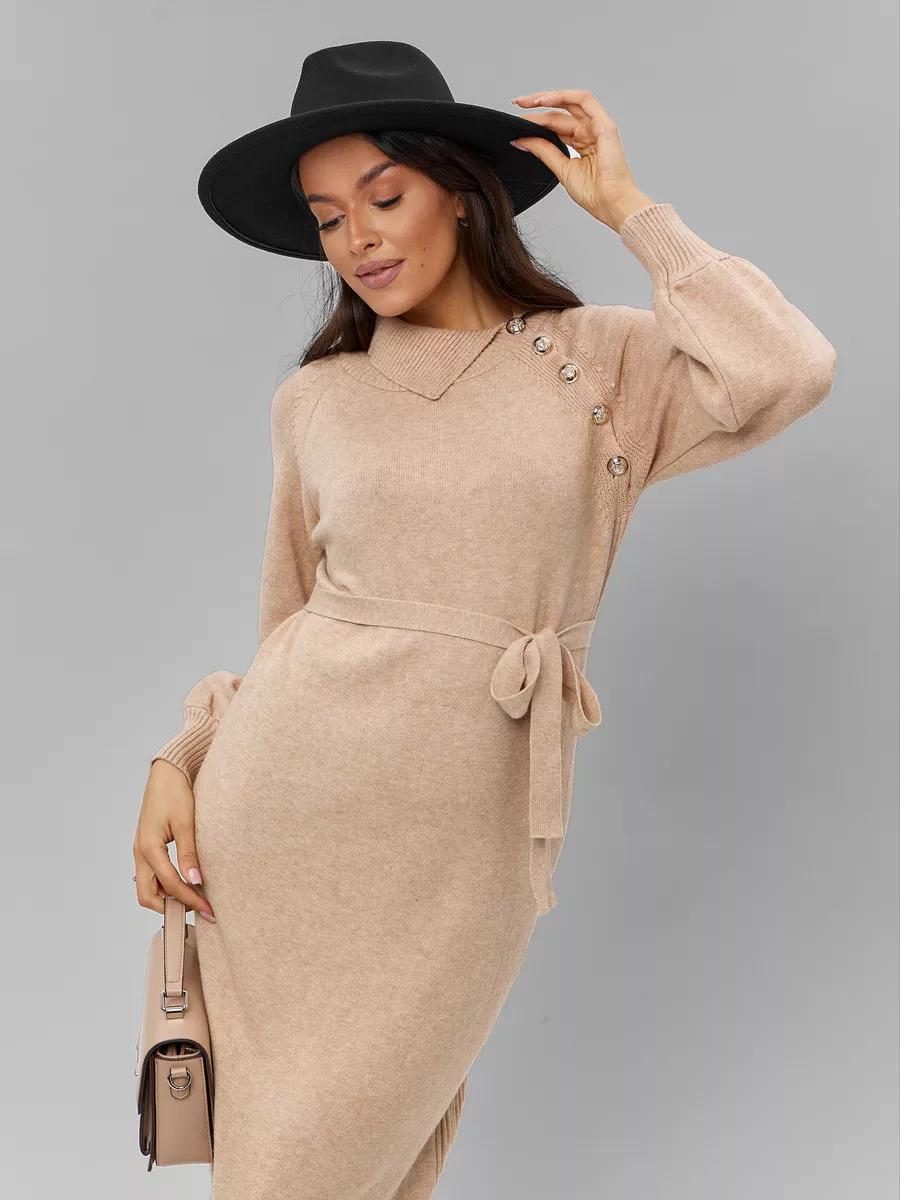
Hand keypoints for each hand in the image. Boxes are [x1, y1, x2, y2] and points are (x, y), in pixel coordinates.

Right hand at [132, 759, 215, 920]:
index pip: (170, 885)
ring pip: (147, 887)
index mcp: (148, 848)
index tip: (209, 909)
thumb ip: (189, 854)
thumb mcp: (186, 823)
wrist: (166, 773)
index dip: (190, 900)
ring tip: (194, 900)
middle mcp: (140, 853)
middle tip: (198, 910)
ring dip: (167, 898)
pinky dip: (165, 885)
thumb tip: (195, 881)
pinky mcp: (147, 847)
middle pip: (147, 896)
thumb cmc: (175, 793)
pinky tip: (184, 884)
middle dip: (171, 908)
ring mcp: (141, 851)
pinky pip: (152, 875)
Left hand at [509, 89, 655, 232]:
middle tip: (517, 104)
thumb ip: (543, 151)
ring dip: (548, 97)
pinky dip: (564, 97)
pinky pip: (584, 100)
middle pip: (561, 112)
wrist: (611, 204)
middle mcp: (590, 132)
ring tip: (528, 101)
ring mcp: (598, 126)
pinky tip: (545, 100)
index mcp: (582, 143)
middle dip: (537, 105)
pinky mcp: (604, 124)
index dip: (536, 122)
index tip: (517, 123)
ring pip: (571, 102)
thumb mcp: (561, 169)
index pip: (556, 125)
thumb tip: (522, 140)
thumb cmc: (595, 194)